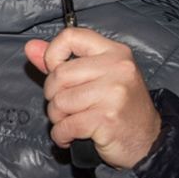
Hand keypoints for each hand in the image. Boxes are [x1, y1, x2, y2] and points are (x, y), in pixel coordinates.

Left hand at [25, 27, 160, 168]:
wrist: (147, 141)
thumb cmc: (118, 108)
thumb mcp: (95, 78)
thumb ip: (61, 62)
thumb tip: (30, 47)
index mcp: (114, 52)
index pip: (71, 36)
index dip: (53, 55)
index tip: (56, 71)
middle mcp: (117, 68)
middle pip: (59, 75)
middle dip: (53, 96)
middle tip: (68, 108)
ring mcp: (114, 93)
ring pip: (59, 102)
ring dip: (58, 118)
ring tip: (73, 122)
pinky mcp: (107, 119)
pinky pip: (65, 126)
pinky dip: (62, 135)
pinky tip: (72, 136)